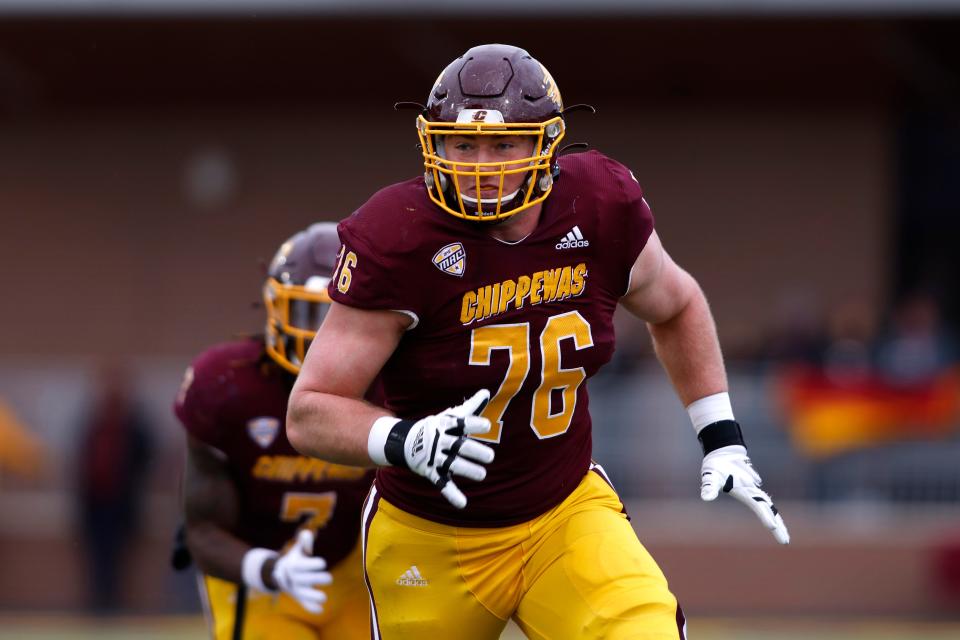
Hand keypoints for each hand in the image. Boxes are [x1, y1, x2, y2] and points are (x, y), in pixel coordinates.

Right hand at [271, 529, 331, 612]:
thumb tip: (307, 533)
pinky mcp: (299, 597)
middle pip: (304, 580)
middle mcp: (294, 578)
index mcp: (294, 565)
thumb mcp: (298, 550)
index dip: (313, 564)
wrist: (280, 575)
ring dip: (313, 597)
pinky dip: (311, 608)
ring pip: (303, 595)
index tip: (323, 563)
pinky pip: (304, 604)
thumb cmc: (295, 559)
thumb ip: (304, 542)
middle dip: (316, 579)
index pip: (303, 565)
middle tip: (329, 578)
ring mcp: (296, 589)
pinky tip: (320, 610)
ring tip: (324, 598)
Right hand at [397, 390, 494, 508]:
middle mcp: (439, 441)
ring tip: (482, 475)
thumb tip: (486, 392)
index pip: (460, 423)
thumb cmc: (436, 427)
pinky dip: (452, 494)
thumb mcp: (450, 416)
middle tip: (490, 457)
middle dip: (473, 451)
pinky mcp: (431, 472)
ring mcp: (434, 458)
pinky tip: (463, 503)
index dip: (472, 424)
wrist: (405, 442)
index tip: (487, 425)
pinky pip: (441, 484)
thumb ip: (470, 407)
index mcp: (445, 426)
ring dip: (467, 470)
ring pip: (451, 465)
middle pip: (458, 446)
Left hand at [700, 445, 789, 543]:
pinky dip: (772, 515)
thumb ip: (709, 486)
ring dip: (778, 521)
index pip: (758, 504)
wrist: (725, 453)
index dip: (765, 515)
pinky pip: (765, 505)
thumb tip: (705, 498)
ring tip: (784, 537)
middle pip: (769, 510)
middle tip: (785, 541)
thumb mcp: (711, 475)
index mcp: (745, 489)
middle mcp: (752, 491)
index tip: (772, 526)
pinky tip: (777, 524)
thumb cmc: (716, 465)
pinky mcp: (752, 492)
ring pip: (769, 508)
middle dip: (778, 525)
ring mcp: (754, 492)